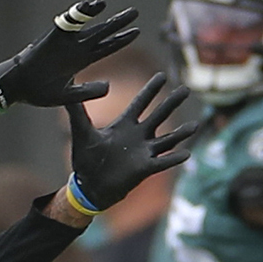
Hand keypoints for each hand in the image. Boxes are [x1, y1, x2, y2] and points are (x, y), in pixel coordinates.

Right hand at [0, 1, 141, 108]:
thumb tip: (109, 87)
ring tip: (109, 3)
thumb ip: (88, 92)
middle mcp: (76, 48)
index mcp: (81, 61)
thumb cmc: (40, 92)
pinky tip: (89, 5)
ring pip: (86, 25)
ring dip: (97, 13)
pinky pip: (67, 23)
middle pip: (102, 33)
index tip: (137, 32)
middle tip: (135, 12)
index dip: (121, 40)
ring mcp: (64, 42)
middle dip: (118, 23)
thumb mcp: (69, 97)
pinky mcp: (52, 38)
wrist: (18, 89)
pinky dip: (78, 14)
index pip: (106, 47)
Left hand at [68, 72, 198, 210]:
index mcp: (124, 125)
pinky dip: (174, 158)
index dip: (151, 90)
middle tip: (185, 89)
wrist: (88, 186)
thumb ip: (76, 110)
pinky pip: (162, 162)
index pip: (141, 103)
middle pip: (158, 116)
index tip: (162, 75)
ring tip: (195, 125)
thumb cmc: (85, 159)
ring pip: (167, 140)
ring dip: (181, 133)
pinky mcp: (144, 169)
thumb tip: (67, 87)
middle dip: (171, 103)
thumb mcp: (81, 131)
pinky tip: (187, 153)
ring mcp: (143, 152)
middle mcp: (137, 136)